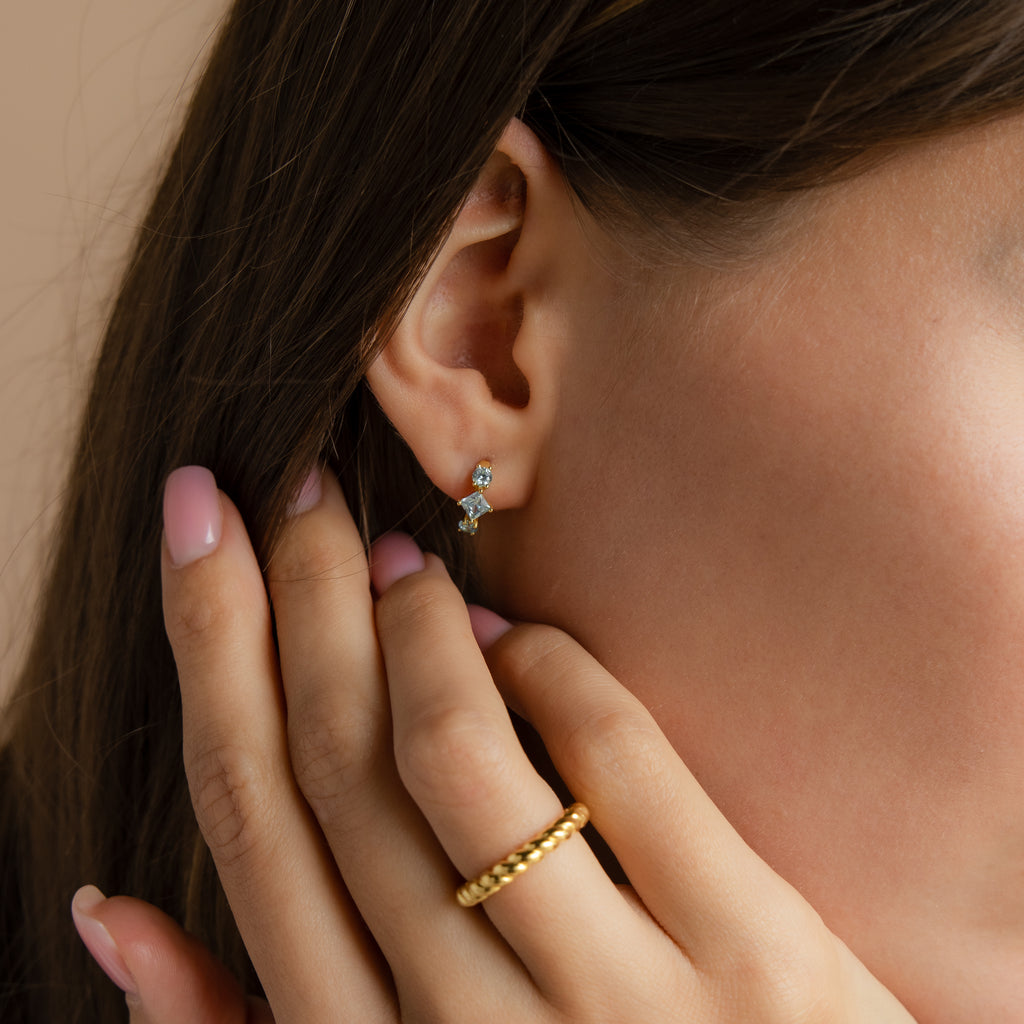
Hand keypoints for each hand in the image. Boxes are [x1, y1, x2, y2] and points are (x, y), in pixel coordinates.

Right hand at [74, 465, 915, 1020]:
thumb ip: (244, 1022)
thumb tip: (112, 914)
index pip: (247, 821)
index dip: (208, 649)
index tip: (202, 521)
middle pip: (340, 764)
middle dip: (299, 596)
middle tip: (296, 490)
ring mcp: (617, 1006)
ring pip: (457, 753)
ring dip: (413, 623)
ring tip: (397, 555)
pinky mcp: (752, 960)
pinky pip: (614, 759)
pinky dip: (551, 667)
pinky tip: (521, 632)